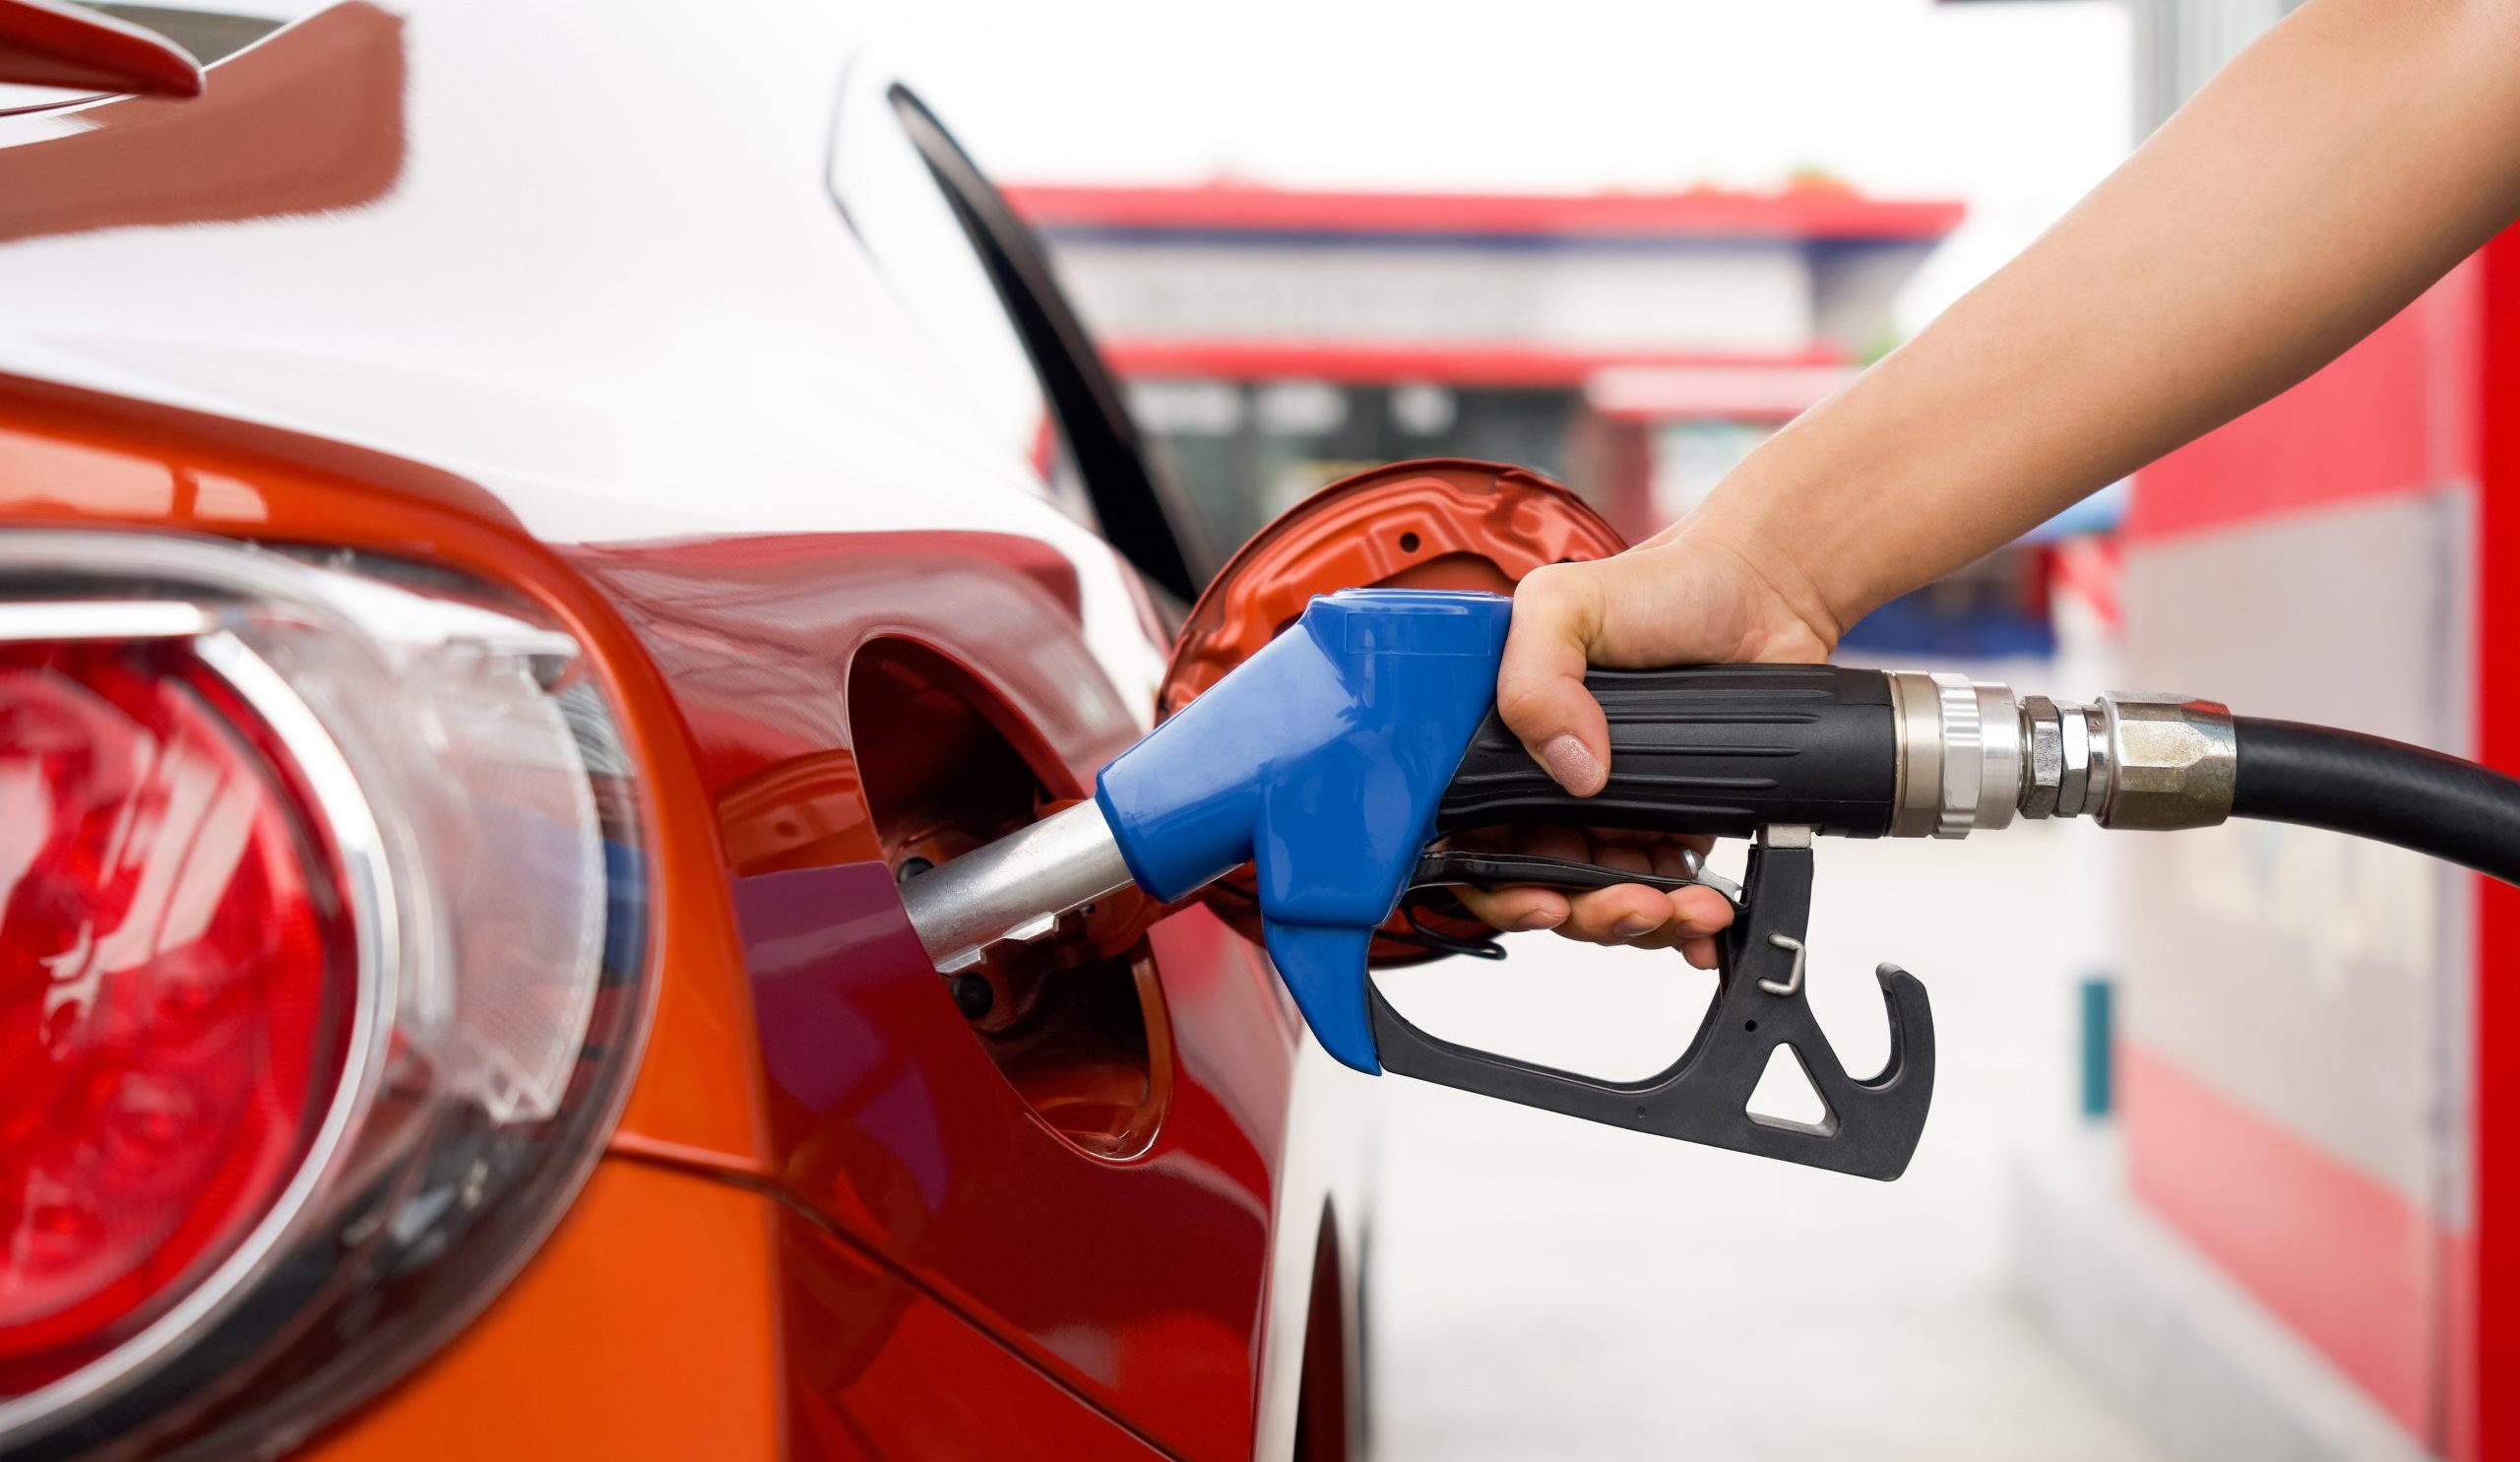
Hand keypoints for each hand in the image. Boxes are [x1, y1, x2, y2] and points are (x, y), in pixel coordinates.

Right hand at [1455, 516, 1843, 955]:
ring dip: (1643, 921)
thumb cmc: (1659, 585)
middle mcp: (1551, 785)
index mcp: (1506, 744)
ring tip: (1688, 906)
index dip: (1499, 888)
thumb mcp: (1564, 602)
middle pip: (1543, 888)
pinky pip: (1666, 893)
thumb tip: (1568, 765)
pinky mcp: (1673, 823)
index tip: (1543, 899)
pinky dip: (1686, 922)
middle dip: (1588, 913)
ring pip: (1606, 901)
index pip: (1473, 842)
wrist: (1763, 590)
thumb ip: (1534, 674)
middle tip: (1633, 902)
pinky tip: (1706, 919)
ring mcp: (1612, 810)